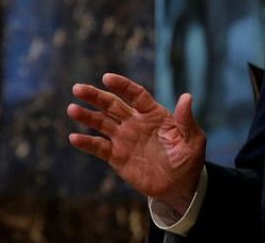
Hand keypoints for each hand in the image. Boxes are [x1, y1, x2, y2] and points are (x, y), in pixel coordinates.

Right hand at [67, 73, 205, 214]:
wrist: (179, 185)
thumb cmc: (188, 159)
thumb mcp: (193, 139)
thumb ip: (186, 119)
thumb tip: (187, 97)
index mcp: (153, 113)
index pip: (135, 94)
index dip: (122, 85)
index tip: (107, 78)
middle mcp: (135, 122)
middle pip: (112, 105)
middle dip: (96, 96)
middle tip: (77, 88)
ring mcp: (124, 138)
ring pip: (102, 123)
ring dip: (87, 116)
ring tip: (72, 109)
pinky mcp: (117, 156)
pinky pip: (99, 147)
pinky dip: (86, 142)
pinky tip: (74, 137)